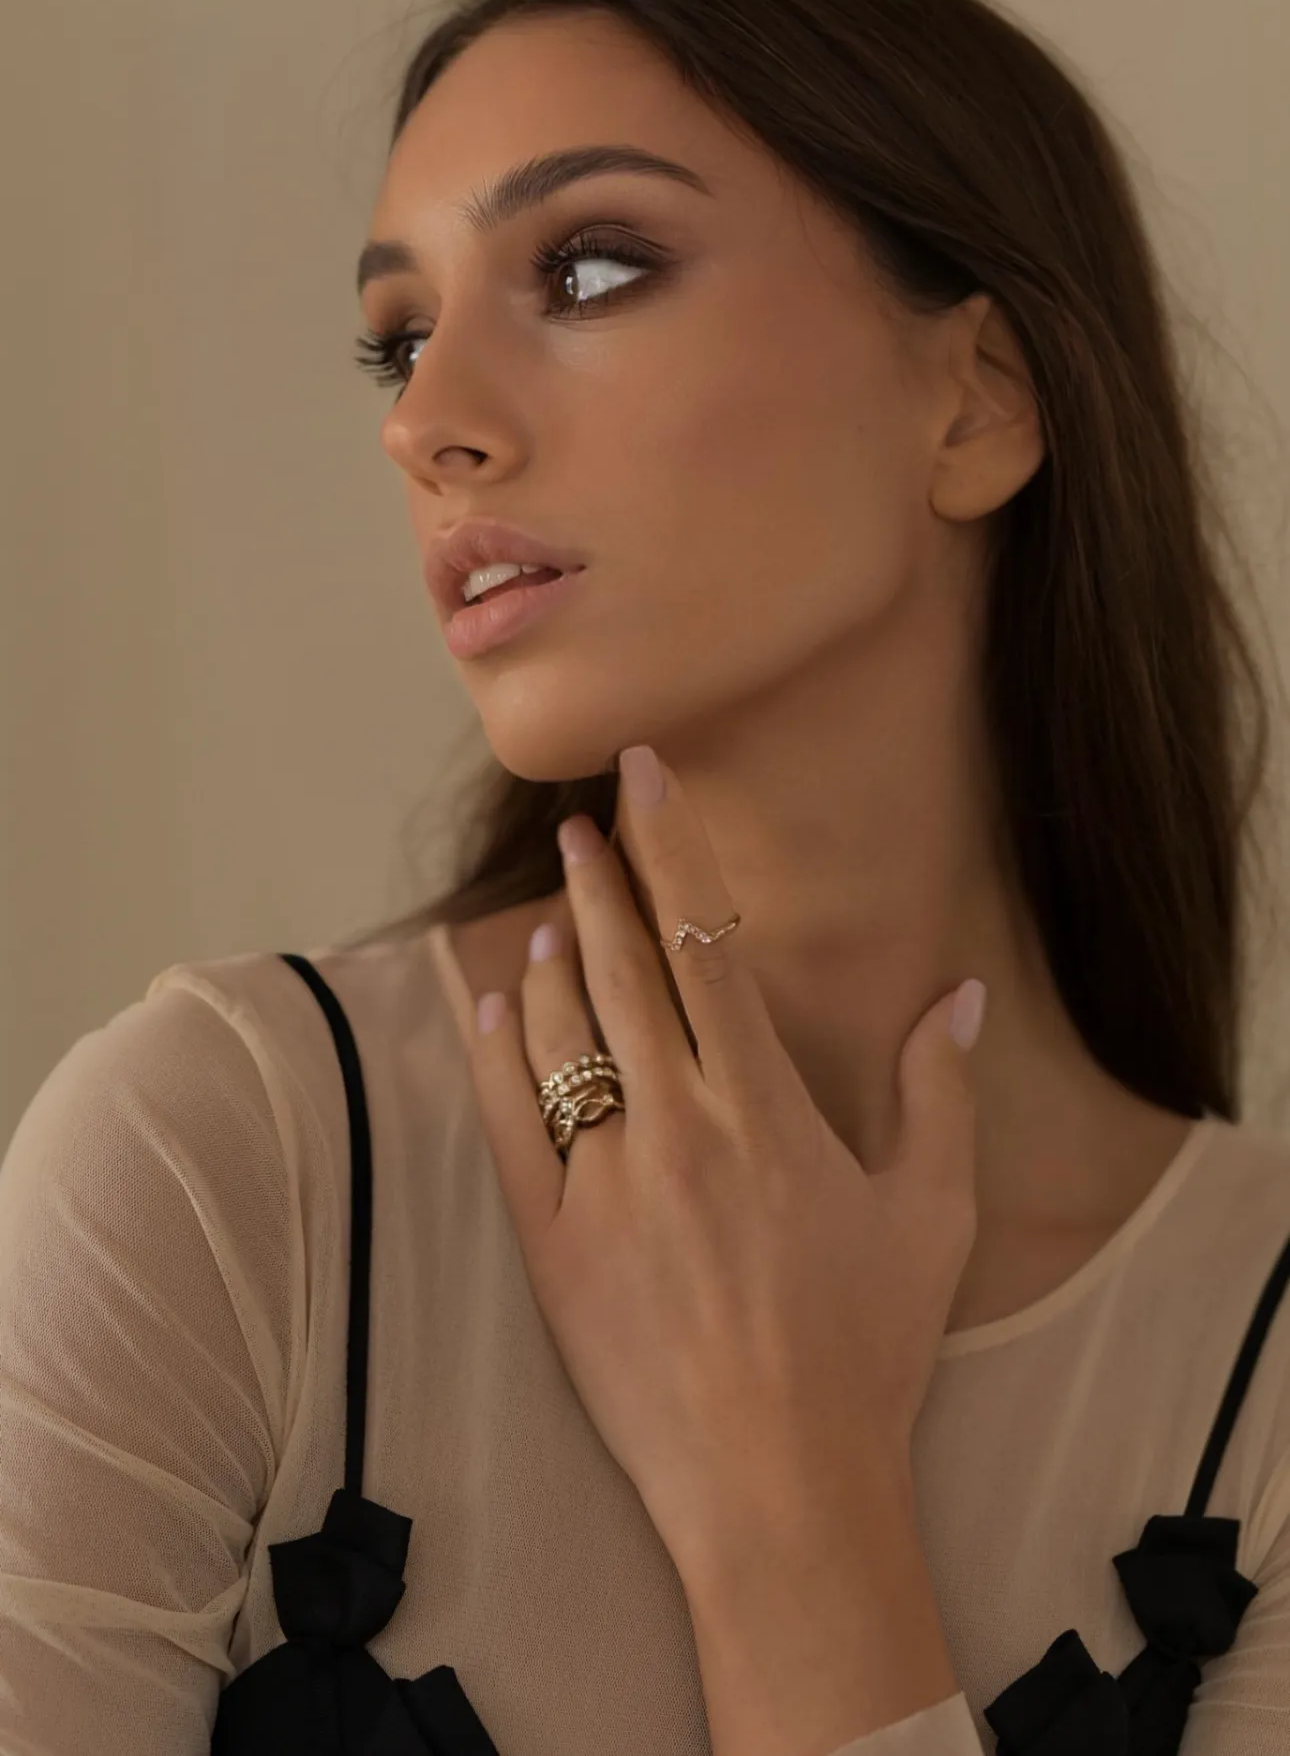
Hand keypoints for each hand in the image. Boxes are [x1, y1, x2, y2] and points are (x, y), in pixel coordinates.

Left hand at [466, 745, 985, 1581]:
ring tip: (552, 917)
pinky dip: (491, 1053)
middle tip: (577, 825)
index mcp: (764, 1107)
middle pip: (620, 969)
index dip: (668, 848)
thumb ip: (940, 1094)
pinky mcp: (552, 1242)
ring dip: (550, 961)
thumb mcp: (931, 1217)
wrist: (779, 1484)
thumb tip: (958, 998)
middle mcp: (675, 1125)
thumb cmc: (865, 1351)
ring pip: (558, 1035)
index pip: (704, 941)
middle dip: (597, 882)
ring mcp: (603, 1183)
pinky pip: (506, 1123)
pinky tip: (487, 1004)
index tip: (639, 781)